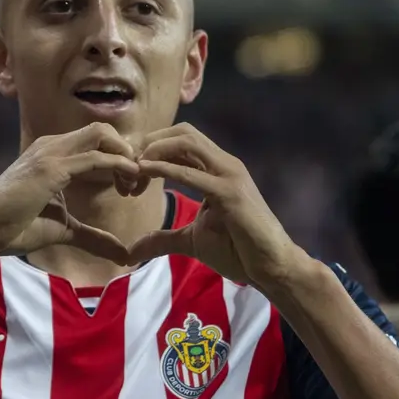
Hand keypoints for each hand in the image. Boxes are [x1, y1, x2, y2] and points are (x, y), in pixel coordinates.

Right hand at [0, 122, 142, 262]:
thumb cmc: (14, 228)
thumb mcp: (63, 230)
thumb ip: (93, 237)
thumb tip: (122, 254)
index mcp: (54, 154)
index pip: (97, 140)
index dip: (120, 158)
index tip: (131, 187)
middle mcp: (53, 146)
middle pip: (103, 130)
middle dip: (127, 151)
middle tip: (136, 182)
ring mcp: (50, 154)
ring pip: (102, 135)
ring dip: (125, 156)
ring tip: (133, 184)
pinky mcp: (50, 168)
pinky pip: (94, 158)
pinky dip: (118, 165)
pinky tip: (129, 181)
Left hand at [127, 123, 301, 286]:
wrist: (271, 266)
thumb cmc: (238, 251)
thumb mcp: (192, 241)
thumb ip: (162, 239)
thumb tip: (132, 250)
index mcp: (217, 170)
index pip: (182, 142)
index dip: (152, 148)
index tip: (129, 168)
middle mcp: (225, 164)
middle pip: (182, 132)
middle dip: (150, 141)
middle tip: (126, 163)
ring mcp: (229, 175)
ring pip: (187, 141)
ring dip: (154, 149)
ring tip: (133, 167)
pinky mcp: (231, 193)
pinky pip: (192, 172)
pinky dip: (164, 167)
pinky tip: (144, 171)